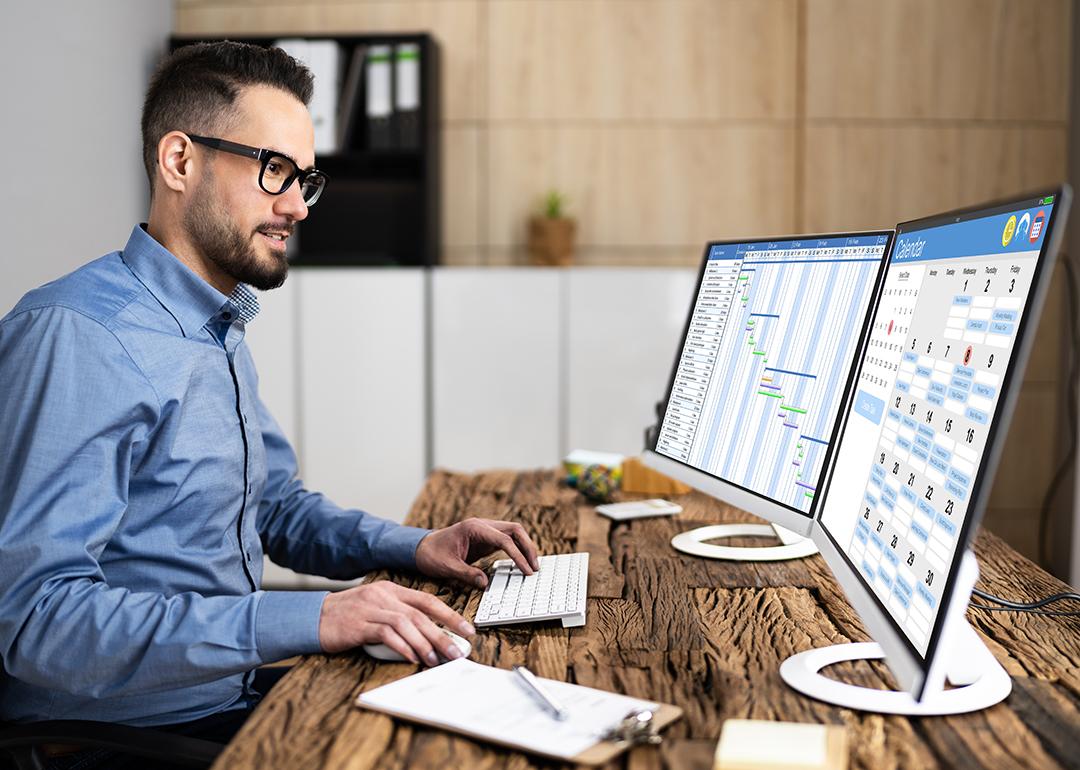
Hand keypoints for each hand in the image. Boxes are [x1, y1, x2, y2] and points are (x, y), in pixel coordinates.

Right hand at [318, 580, 473, 664]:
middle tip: (457, 651)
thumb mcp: (376, 609)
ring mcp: (371, 608)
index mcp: (390, 590)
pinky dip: (402, 646)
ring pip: (406, 623)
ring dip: (425, 643)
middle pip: (421, 613)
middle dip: (443, 633)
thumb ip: (398, 618)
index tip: (466, 629)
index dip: (450, 614)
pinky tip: (412, 658)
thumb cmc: (347, 618)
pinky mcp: (359, 624)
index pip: (427, 600)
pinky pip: (386, 634)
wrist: (313, 617)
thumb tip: (429, 637)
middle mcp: (383, 595)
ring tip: (437, 659)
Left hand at [415, 517, 540, 588]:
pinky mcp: (485, 538)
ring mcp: (485, 530)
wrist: (420, 548)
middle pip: (515, 530)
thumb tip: (485, 584)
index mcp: (474, 528)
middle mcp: (482, 525)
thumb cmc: (431, 555)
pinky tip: (521, 564)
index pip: (504, 539)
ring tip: (531, 566)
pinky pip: (506, 541)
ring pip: (513, 533)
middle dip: (528, 547)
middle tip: (534, 568)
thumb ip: (467, 574)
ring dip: (524, 547)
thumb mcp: (447, 567)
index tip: (526, 570)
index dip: (518, 555)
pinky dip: (516, 550)